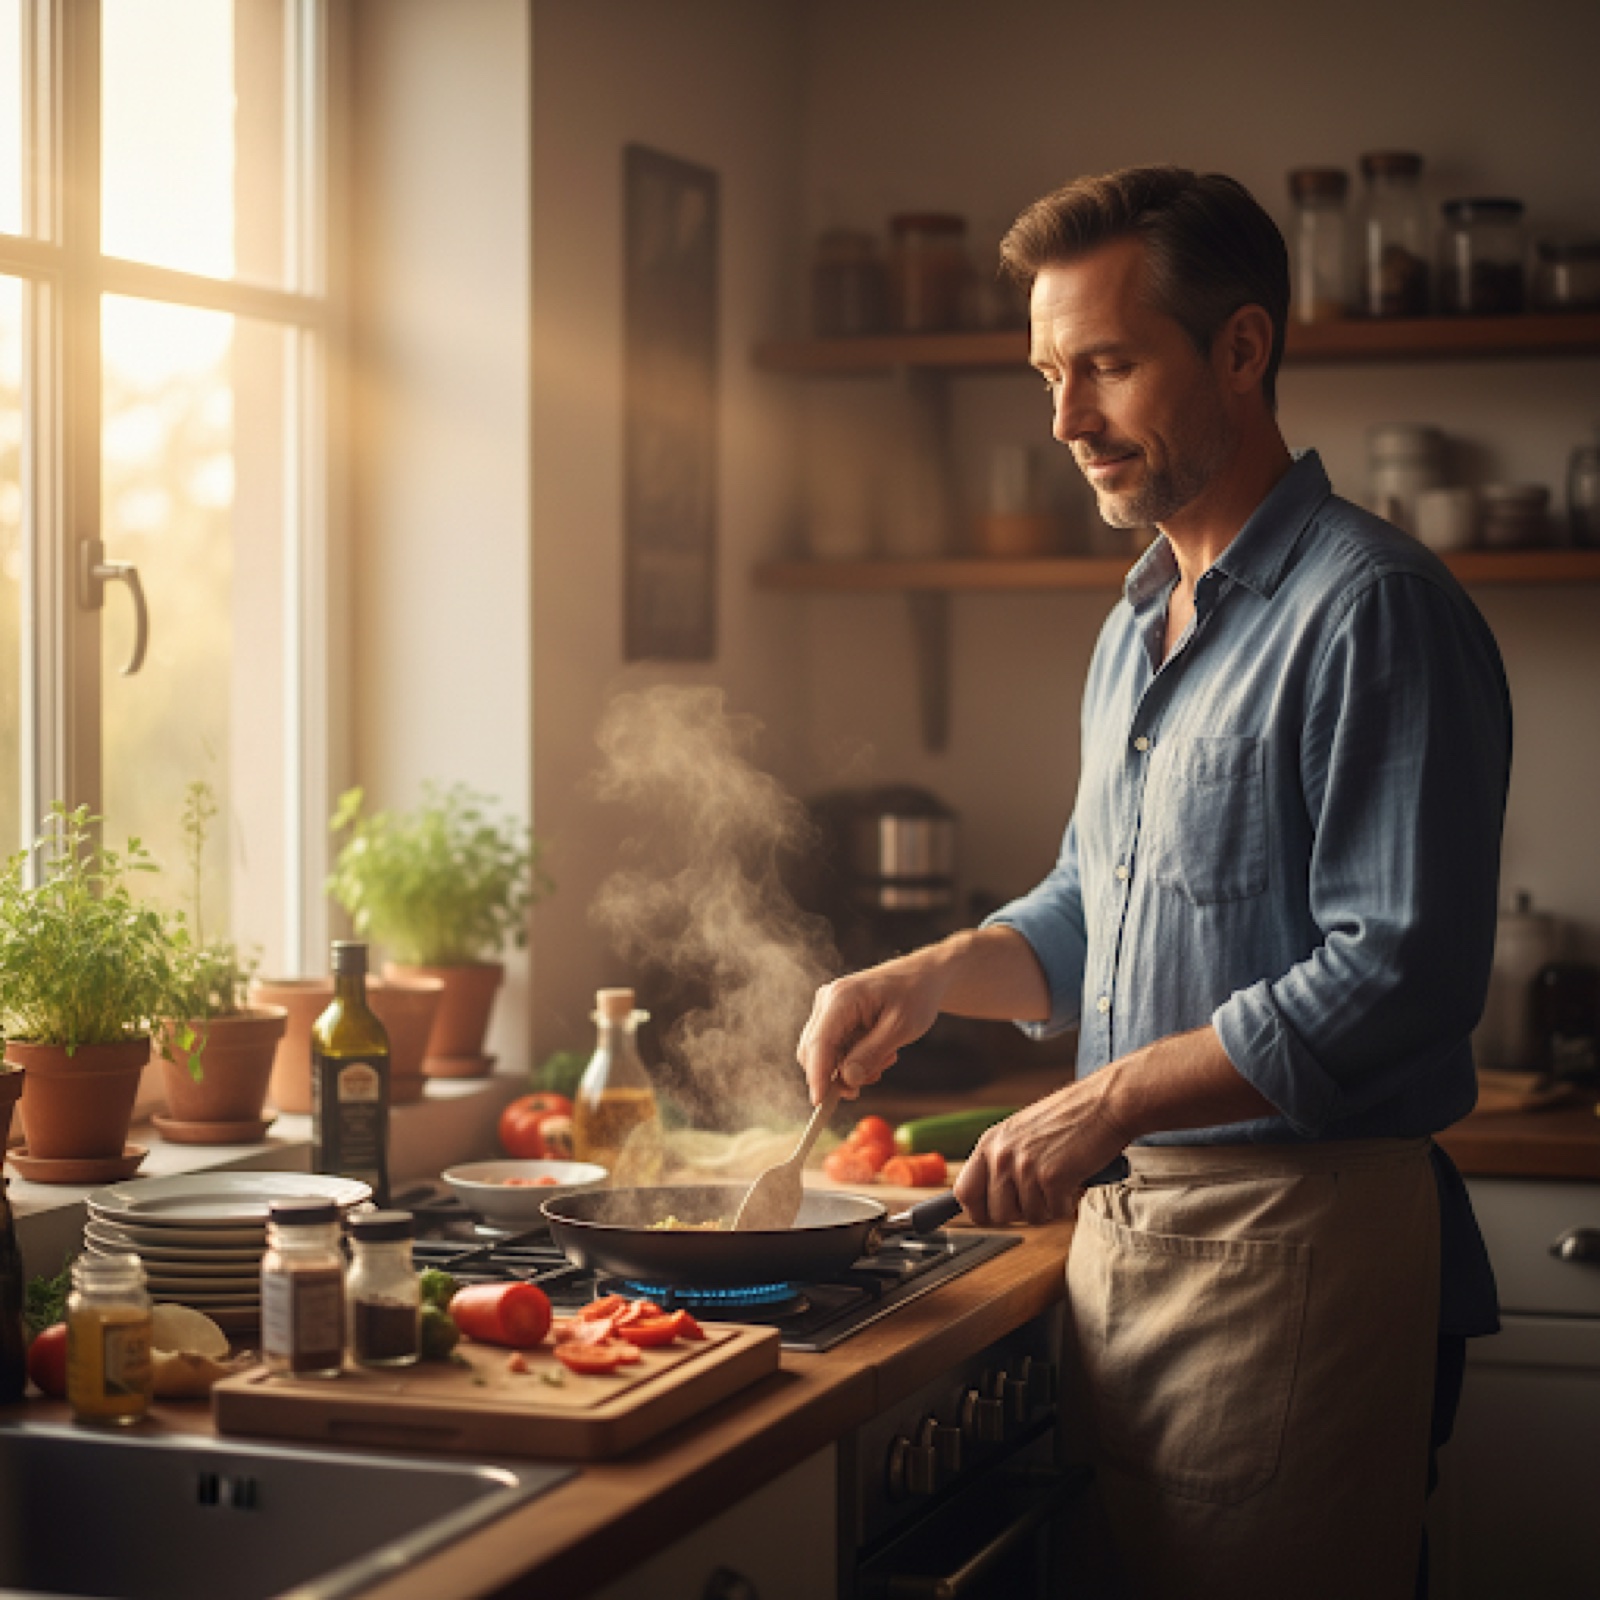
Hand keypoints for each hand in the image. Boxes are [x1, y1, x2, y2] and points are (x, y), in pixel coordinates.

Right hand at [796, 955, 945, 1103]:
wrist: (922, 977)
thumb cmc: (915, 996)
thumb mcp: (900, 1028)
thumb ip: (871, 1054)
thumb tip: (846, 1080)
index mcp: (841, 998)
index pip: (818, 1044)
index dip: (816, 1076)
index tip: (819, 1103)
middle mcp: (827, 1001)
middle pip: (814, 1052)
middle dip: (839, 1074)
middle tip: (873, 1080)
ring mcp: (828, 1009)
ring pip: (824, 1054)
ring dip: (850, 1067)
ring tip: (886, 1058)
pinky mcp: (834, 1017)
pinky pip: (834, 1049)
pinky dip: (853, 1060)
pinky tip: (880, 1052)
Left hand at [954, 1075, 1130, 1225]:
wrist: (1105, 1103)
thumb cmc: (1070, 1119)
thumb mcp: (1021, 1133)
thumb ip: (1002, 1161)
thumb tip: (989, 1200)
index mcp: (990, 1142)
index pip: (964, 1193)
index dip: (980, 1210)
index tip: (995, 1213)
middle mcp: (1001, 1154)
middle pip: (996, 1214)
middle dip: (1021, 1212)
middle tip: (1041, 1194)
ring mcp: (1024, 1166)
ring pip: (1028, 1216)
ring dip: (1048, 1206)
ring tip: (1060, 1181)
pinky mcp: (1050, 1177)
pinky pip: (1054, 1212)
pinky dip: (1067, 1203)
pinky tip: (1073, 1179)